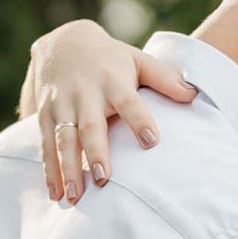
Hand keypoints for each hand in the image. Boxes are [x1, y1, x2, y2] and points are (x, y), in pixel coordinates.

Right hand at [23, 20, 197, 203]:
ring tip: (74, 198)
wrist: (62, 41)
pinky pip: (45, 144)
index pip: (129, 101)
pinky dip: (49, 170)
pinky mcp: (44, 114)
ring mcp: (62, 104)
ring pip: (63, 139)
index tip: (152, 142)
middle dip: (95, 153)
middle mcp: (85, 93)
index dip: (139, 120)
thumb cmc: (111, 59)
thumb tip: (193, 95)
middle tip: (103, 180)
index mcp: (113, 81)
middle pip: (90, 126)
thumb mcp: (138, 60)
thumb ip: (164, 78)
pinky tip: (54, 194)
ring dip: (67, 169)